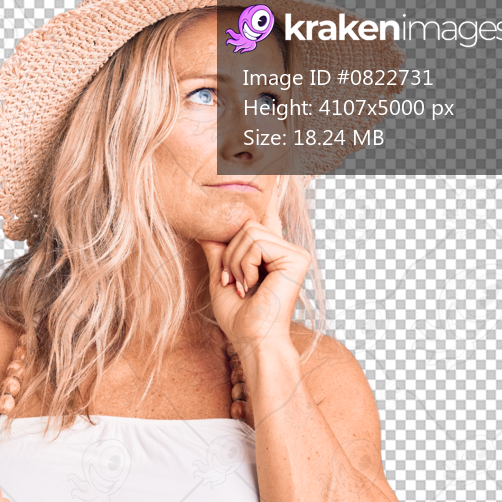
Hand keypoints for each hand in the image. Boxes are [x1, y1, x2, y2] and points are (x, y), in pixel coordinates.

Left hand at [196, 189, 310, 357]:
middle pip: (245, 224)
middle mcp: (285, 248)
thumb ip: (218, 251)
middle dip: (230, 255)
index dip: (272, 184)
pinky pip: (257, 243)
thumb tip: (205, 227)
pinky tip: (253, 286)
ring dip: (236, 263)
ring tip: (244, 287)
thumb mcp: (221, 278)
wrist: (253, 341)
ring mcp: (294, 252)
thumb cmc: (239, 318)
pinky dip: (246, 266)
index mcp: (271, 252)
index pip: (267, 215)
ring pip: (249, 232)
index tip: (274, 160)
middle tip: (235, 284)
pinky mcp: (297, 258)